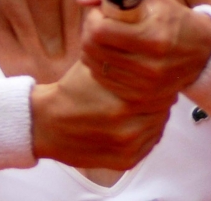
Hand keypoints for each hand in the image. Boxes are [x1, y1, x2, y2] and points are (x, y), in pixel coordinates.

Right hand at [30, 61, 174, 169]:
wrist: (46, 124)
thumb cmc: (70, 92)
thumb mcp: (95, 64)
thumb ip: (122, 58)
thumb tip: (145, 48)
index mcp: (124, 102)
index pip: (162, 89)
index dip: (159, 79)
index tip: (154, 74)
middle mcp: (129, 128)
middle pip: (163, 108)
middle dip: (158, 97)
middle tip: (150, 88)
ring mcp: (128, 147)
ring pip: (158, 125)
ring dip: (154, 114)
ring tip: (141, 104)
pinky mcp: (125, 161)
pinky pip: (150, 144)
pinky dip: (147, 132)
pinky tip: (136, 121)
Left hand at [76, 0, 210, 102]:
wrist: (202, 52)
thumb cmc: (172, 18)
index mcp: (153, 36)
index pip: (100, 31)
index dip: (93, 18)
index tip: (100, 12)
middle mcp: (150, 64)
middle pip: (93, 49)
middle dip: (89, 32)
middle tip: (99, 24)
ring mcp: (146, 85)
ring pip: (96, 67)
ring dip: (92, 50)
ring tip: (105, 39)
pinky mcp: (142, 97)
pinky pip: (105, 82)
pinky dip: (101, 67)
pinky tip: (111, 56)